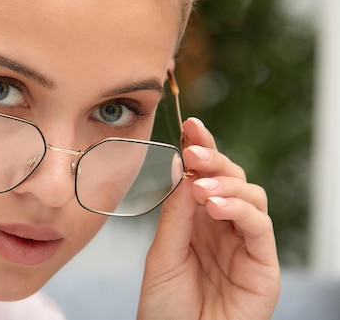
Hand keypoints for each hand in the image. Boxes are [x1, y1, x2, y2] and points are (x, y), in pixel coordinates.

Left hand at [137, 117, 280, 319]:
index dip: (201, 149)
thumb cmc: (165, 306)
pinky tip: (216, 205)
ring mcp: (245, 246)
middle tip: (194, 152)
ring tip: (201, 187)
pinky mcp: (263, 267)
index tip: (190, 125)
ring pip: (252, 196)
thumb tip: (179, 166)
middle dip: (214, 160)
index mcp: (198, 221)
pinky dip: (241, 210)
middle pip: (232, 179)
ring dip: (227, 184)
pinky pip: (261, 227)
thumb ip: (176, 212)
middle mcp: (223, 228)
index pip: (205, 177)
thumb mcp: (163, 252)